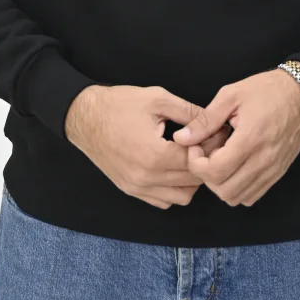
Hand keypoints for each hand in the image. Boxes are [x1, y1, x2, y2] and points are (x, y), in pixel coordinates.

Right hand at [64, 84, 232, 208]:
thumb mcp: (158, 99)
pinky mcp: (130, 190)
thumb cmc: (119, 104)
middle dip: (203, 162)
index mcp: (155, 155)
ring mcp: (137, 187)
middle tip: (205, 144)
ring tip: (187, 156)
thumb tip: (216, 122)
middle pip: (193, 182)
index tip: (214, 134)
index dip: (210, 147)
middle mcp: (147, 178)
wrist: (84, 117)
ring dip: (191, 180)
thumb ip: (190, 112)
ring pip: (182, 197)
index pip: (197, 161)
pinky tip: (171, 167)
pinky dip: (173, 189)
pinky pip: (163, 201)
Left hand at [170, 69, 299, 206]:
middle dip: (206, 176)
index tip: (195, 147)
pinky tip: (234, 167)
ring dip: (221, 184)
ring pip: (238, 197)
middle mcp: (263, 160)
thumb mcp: (231, 95)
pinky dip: (238, 188)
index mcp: (249, 139)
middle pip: (224, 190)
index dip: (196, 164)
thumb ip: (205, 120)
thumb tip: (181, 138)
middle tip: (205, 153)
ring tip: (220, 159)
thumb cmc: (267, 90)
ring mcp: (272, 170)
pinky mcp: (278, 173)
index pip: (215, 172)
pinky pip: (252, 196)